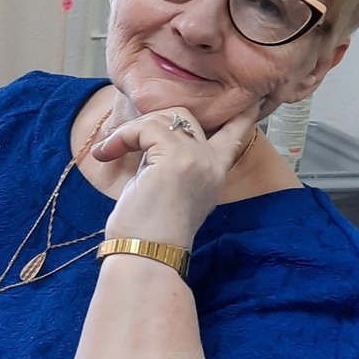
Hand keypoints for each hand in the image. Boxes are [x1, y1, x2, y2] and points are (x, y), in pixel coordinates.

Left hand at [91, 105, 258, 248]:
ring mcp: (197, 158)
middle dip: (151, 122)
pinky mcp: (176, 157)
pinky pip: (146, 128)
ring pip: (165, 117)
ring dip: (131, 130)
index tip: (251, 103)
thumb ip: (171, 162)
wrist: (146, 256)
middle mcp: (211, 164)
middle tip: (123, 141)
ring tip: (109, 151)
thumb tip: (150, 138)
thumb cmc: (148, 231)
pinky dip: (122, 136)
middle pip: (186, 116)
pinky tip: (107, 153)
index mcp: (214, 174)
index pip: (234, 135)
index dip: (240, 117)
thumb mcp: (168, 189)